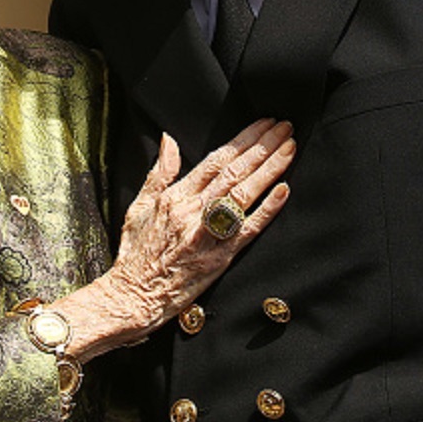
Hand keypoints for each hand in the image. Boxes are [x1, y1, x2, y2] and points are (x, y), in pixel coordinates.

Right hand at [83, 118, 294, 353]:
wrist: (133, 297)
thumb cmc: (136, 253)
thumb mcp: (138, 206)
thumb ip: (159, 172)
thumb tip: (167, 139)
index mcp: (175, 196)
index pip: (215, 160)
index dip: (242, 139)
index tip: (262, 124)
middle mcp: (192, 211)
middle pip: (234, 171)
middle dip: (262, 146)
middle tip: (284, 127)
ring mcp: (208, 234)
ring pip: (243, 194)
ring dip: (269, 169)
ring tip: (289, 148)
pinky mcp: (220, 258)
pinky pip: (248, 229)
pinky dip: (267, 209)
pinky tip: (284, 190)